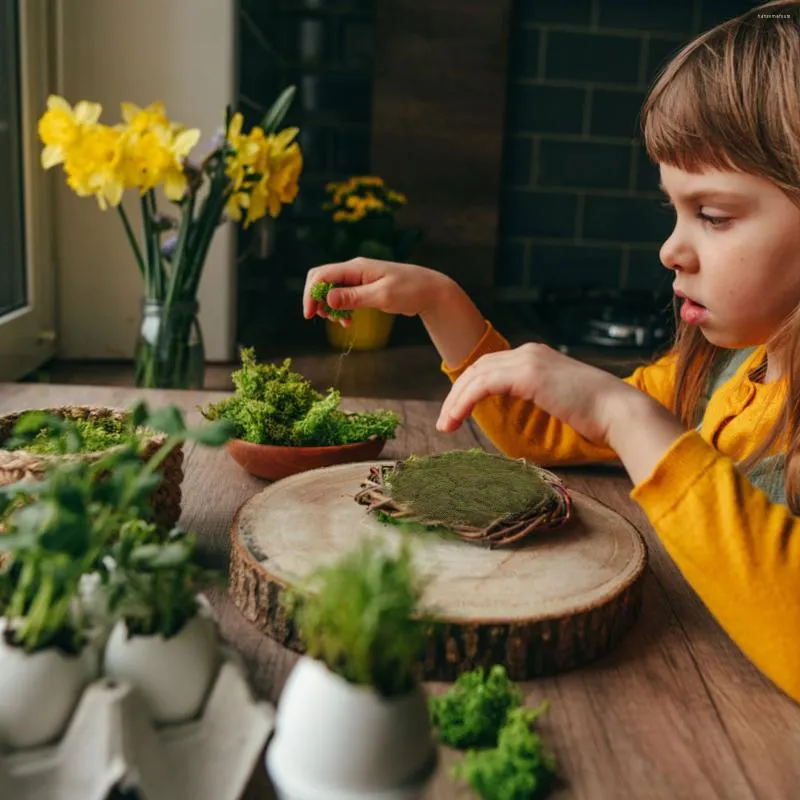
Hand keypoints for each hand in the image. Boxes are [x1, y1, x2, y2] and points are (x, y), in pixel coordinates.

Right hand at [302, 257, 448, 325]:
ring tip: (339, 322)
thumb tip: (327, 299)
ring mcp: (359, 278)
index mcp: (357, 267)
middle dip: (316, 298)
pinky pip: (344, 296)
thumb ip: (354, 297)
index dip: (311, 294)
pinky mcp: (365, 288)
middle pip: (322, 279)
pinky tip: (347, 321)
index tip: (309, 315)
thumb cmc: (409, 290)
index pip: (322, 275)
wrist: (430, 290)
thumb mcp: (382, 296)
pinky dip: (341, 309)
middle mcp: (355, 270)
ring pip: (331, 289)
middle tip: (319, 318)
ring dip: (329, 306)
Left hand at [436, 343, 646, 447]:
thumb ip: (535, 398)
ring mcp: (528, 360)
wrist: (619, 412)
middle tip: (444, 423)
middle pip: (477, 369)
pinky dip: (464, 401)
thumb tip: (515, 413)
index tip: (455, 414)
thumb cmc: (595, 416)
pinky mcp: (528, 375)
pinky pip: (484, 385)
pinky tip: (455, 419)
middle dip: (455, 395)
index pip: (489, 367)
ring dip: (455, 401)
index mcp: (535, 356)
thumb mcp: (557, 400)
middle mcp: (529, 352)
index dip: (468, 389)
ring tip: (445, 426)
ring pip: (476, 376)